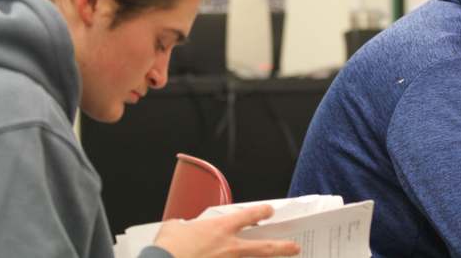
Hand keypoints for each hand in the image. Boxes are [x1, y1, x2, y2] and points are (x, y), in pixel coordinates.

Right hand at [153, 204, 300, 257]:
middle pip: (264, 247)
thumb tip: (181, 228)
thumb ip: (185, 226)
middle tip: (294, 247)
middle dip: (282, 247)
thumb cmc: (166, 249)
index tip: (269, 211)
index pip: (249, 215)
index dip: (262, 211)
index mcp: (220, 229)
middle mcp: (230, 248)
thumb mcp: (175, 228)